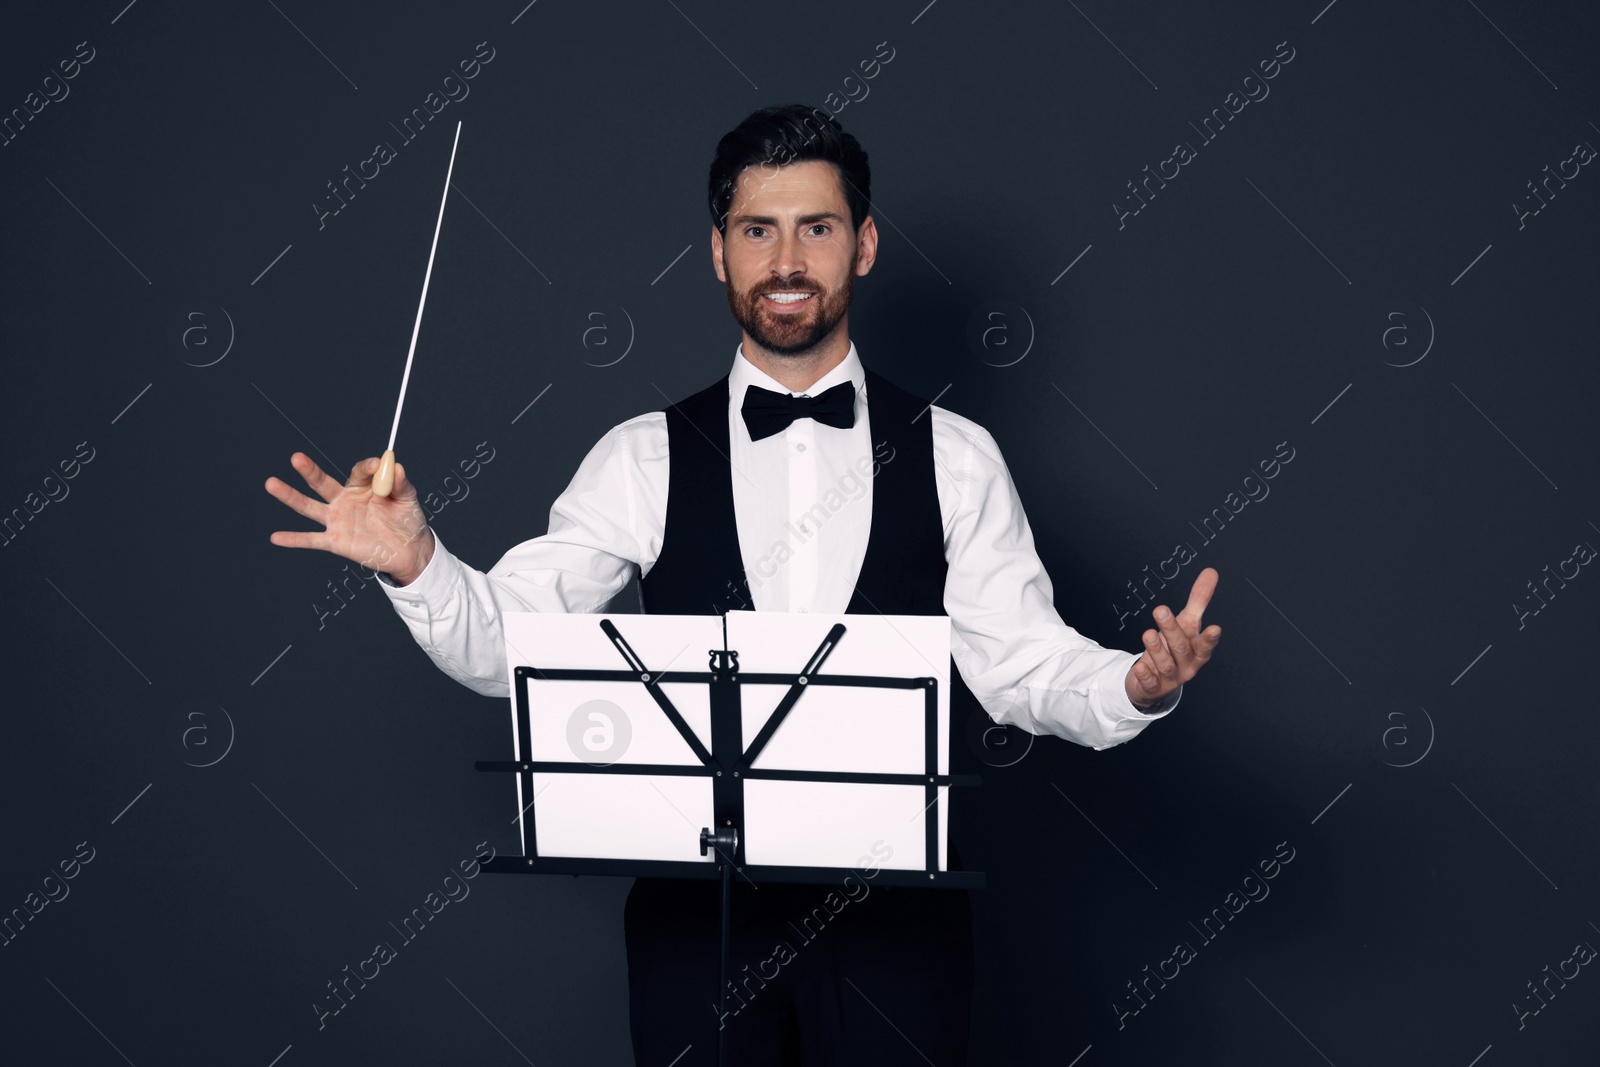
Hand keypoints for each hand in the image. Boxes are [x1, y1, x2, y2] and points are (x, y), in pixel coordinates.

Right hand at [264, 452, 434, 584]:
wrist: (409, 551)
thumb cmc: (407, 520)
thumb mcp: (408, 499)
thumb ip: (401, 484)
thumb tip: (397, 467)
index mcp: (362, 486)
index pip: (358, 472)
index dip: (367, 467)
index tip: (377, 465)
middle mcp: (344, 500)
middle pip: (323, 483)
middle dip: (310, 471)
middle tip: (296, 458)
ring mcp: (337, 520)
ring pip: (310, 507)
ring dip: (290, 496)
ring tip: (271, 483)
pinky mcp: (335, 541)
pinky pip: (312, 540)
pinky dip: (294, 540)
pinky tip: (276, 537)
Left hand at [1125, 567, 1220, 709]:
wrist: (1158, 681)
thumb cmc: (1175, 647)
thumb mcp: (1187, 624)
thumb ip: (1199, 600)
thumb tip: (1211, 572)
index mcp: (1197, 650)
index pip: (1205, 644)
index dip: (1210, 638)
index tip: (1215, 628)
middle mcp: (1186, 665)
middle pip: (1180, 648)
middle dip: (1171, 629)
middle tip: (1160, 609)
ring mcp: (1170, 678)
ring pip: (1166, 664)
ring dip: (1156, 649)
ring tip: (1147, 633)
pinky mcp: (1153, 687)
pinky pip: (1150, 682)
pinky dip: (1145, 675)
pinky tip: (1139, 666)